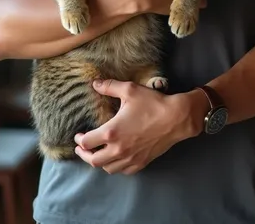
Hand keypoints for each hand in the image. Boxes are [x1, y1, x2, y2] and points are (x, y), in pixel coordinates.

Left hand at [74, 79, 197, 173]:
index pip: (87, 143)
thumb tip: (95, 83)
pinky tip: (115, 159)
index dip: (79, 140)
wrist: (176, 118)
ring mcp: (130, 158)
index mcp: (111, 132)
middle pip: (93, 161)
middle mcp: (118, 149)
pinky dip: (114, 167)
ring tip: (97, 153)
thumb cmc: (152, 103)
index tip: (78, 136)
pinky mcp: (141, 163)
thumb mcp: (129, 90)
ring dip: (99, 162)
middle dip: (84, 155)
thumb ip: (110, 87)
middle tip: (82, 148)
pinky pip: (122, 171)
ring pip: (107, 168)